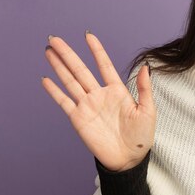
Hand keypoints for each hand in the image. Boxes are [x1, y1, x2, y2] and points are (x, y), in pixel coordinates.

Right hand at [41, 32, 155, 171]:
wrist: (128, 160)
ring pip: (70, 81)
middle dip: (68, 54)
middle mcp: (100, 95)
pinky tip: (46, 79)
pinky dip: (54, 91)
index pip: (104, 65)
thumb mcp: (148, 111)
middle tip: (55, 38)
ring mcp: (87, 106)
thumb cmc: (141, 137)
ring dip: (59, 66)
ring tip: (48, 50)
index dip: (96, 50)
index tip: (88, 35)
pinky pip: (64, 102)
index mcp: (117, 91)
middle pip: (80, 70)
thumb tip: (146, 66)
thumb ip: (144, 89)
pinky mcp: (78, 119)